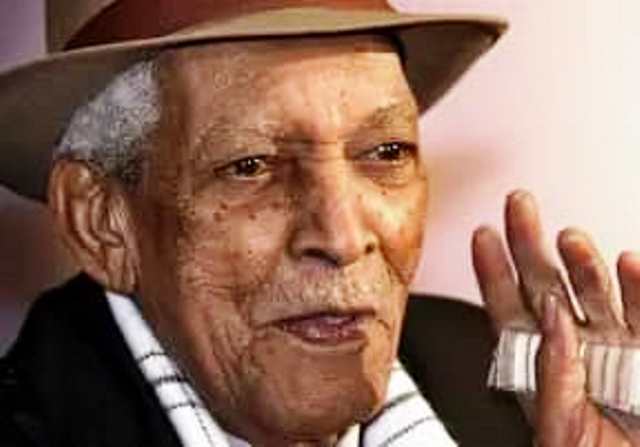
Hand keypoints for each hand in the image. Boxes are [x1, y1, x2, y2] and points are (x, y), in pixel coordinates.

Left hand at [472, 190, 639, 446]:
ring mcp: (615, 346)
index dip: (494, 272)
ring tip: (570, 238)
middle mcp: (574, 346)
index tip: (482, 235)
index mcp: (540, 363)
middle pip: (545, 285)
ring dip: (583, 262)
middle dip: (530, 244)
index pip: (509, 309)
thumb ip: (552, 372)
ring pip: (594, 291)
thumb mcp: (558, 429)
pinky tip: (632, 262)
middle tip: (518, 203)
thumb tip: (552, 315)